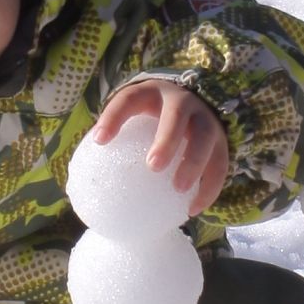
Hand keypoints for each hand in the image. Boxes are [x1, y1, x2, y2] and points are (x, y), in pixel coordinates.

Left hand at [91, 80, 230, 216]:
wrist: (195, 103)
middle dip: (168, 139)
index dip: (114, 117)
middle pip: (178, 115)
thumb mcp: (132, 116)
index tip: (100, 140)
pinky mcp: (222, 141)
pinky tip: (193, 209)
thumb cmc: (152, 117)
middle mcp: (183, 102)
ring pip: (205, 138)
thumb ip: (114, 137)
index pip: (129, 100)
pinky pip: (220, 164)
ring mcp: (206, 120)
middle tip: (153, 166)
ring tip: (179, 189)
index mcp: (152, 94)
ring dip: (194, 163)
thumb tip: (81, 181)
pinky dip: (210, 187)